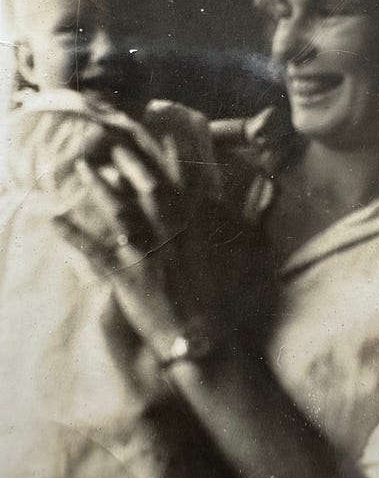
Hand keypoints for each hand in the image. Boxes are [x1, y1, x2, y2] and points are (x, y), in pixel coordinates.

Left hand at [54, 101, 226, 362]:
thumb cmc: (215, 304)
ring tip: (85, 168)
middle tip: (115, 147)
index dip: (171, 162)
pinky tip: (54, 219)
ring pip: (122, 213)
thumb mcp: (225, 261)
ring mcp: (147, 255)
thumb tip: (226, 207)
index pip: (181, 189)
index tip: (161, 138)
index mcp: (193, 232)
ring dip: (102, 188)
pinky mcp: (126, 276)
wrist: (201, 339)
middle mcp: (169, 237)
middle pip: (149, 192)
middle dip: (132, 166)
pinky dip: (73, 235)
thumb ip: (223, 232)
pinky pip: (95, 252)